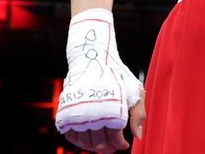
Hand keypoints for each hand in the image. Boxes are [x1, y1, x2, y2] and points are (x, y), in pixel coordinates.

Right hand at [55, 9, 144, 143]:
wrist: (94, 58)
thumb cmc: (118, 75)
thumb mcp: (134, 90)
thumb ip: (138, 114)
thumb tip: (137, 136)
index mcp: (112, 108)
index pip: (114, 137)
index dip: (119, 144)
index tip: (124, 146)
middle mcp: (93, 112)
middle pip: (98, 142)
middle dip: (107, 148)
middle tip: (112, 147)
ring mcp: (77, 112)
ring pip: (84, 141)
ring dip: (93, 146)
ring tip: (102, 144)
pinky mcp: (66, 111)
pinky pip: (70, 134)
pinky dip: (78, 140)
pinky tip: (87, 138)